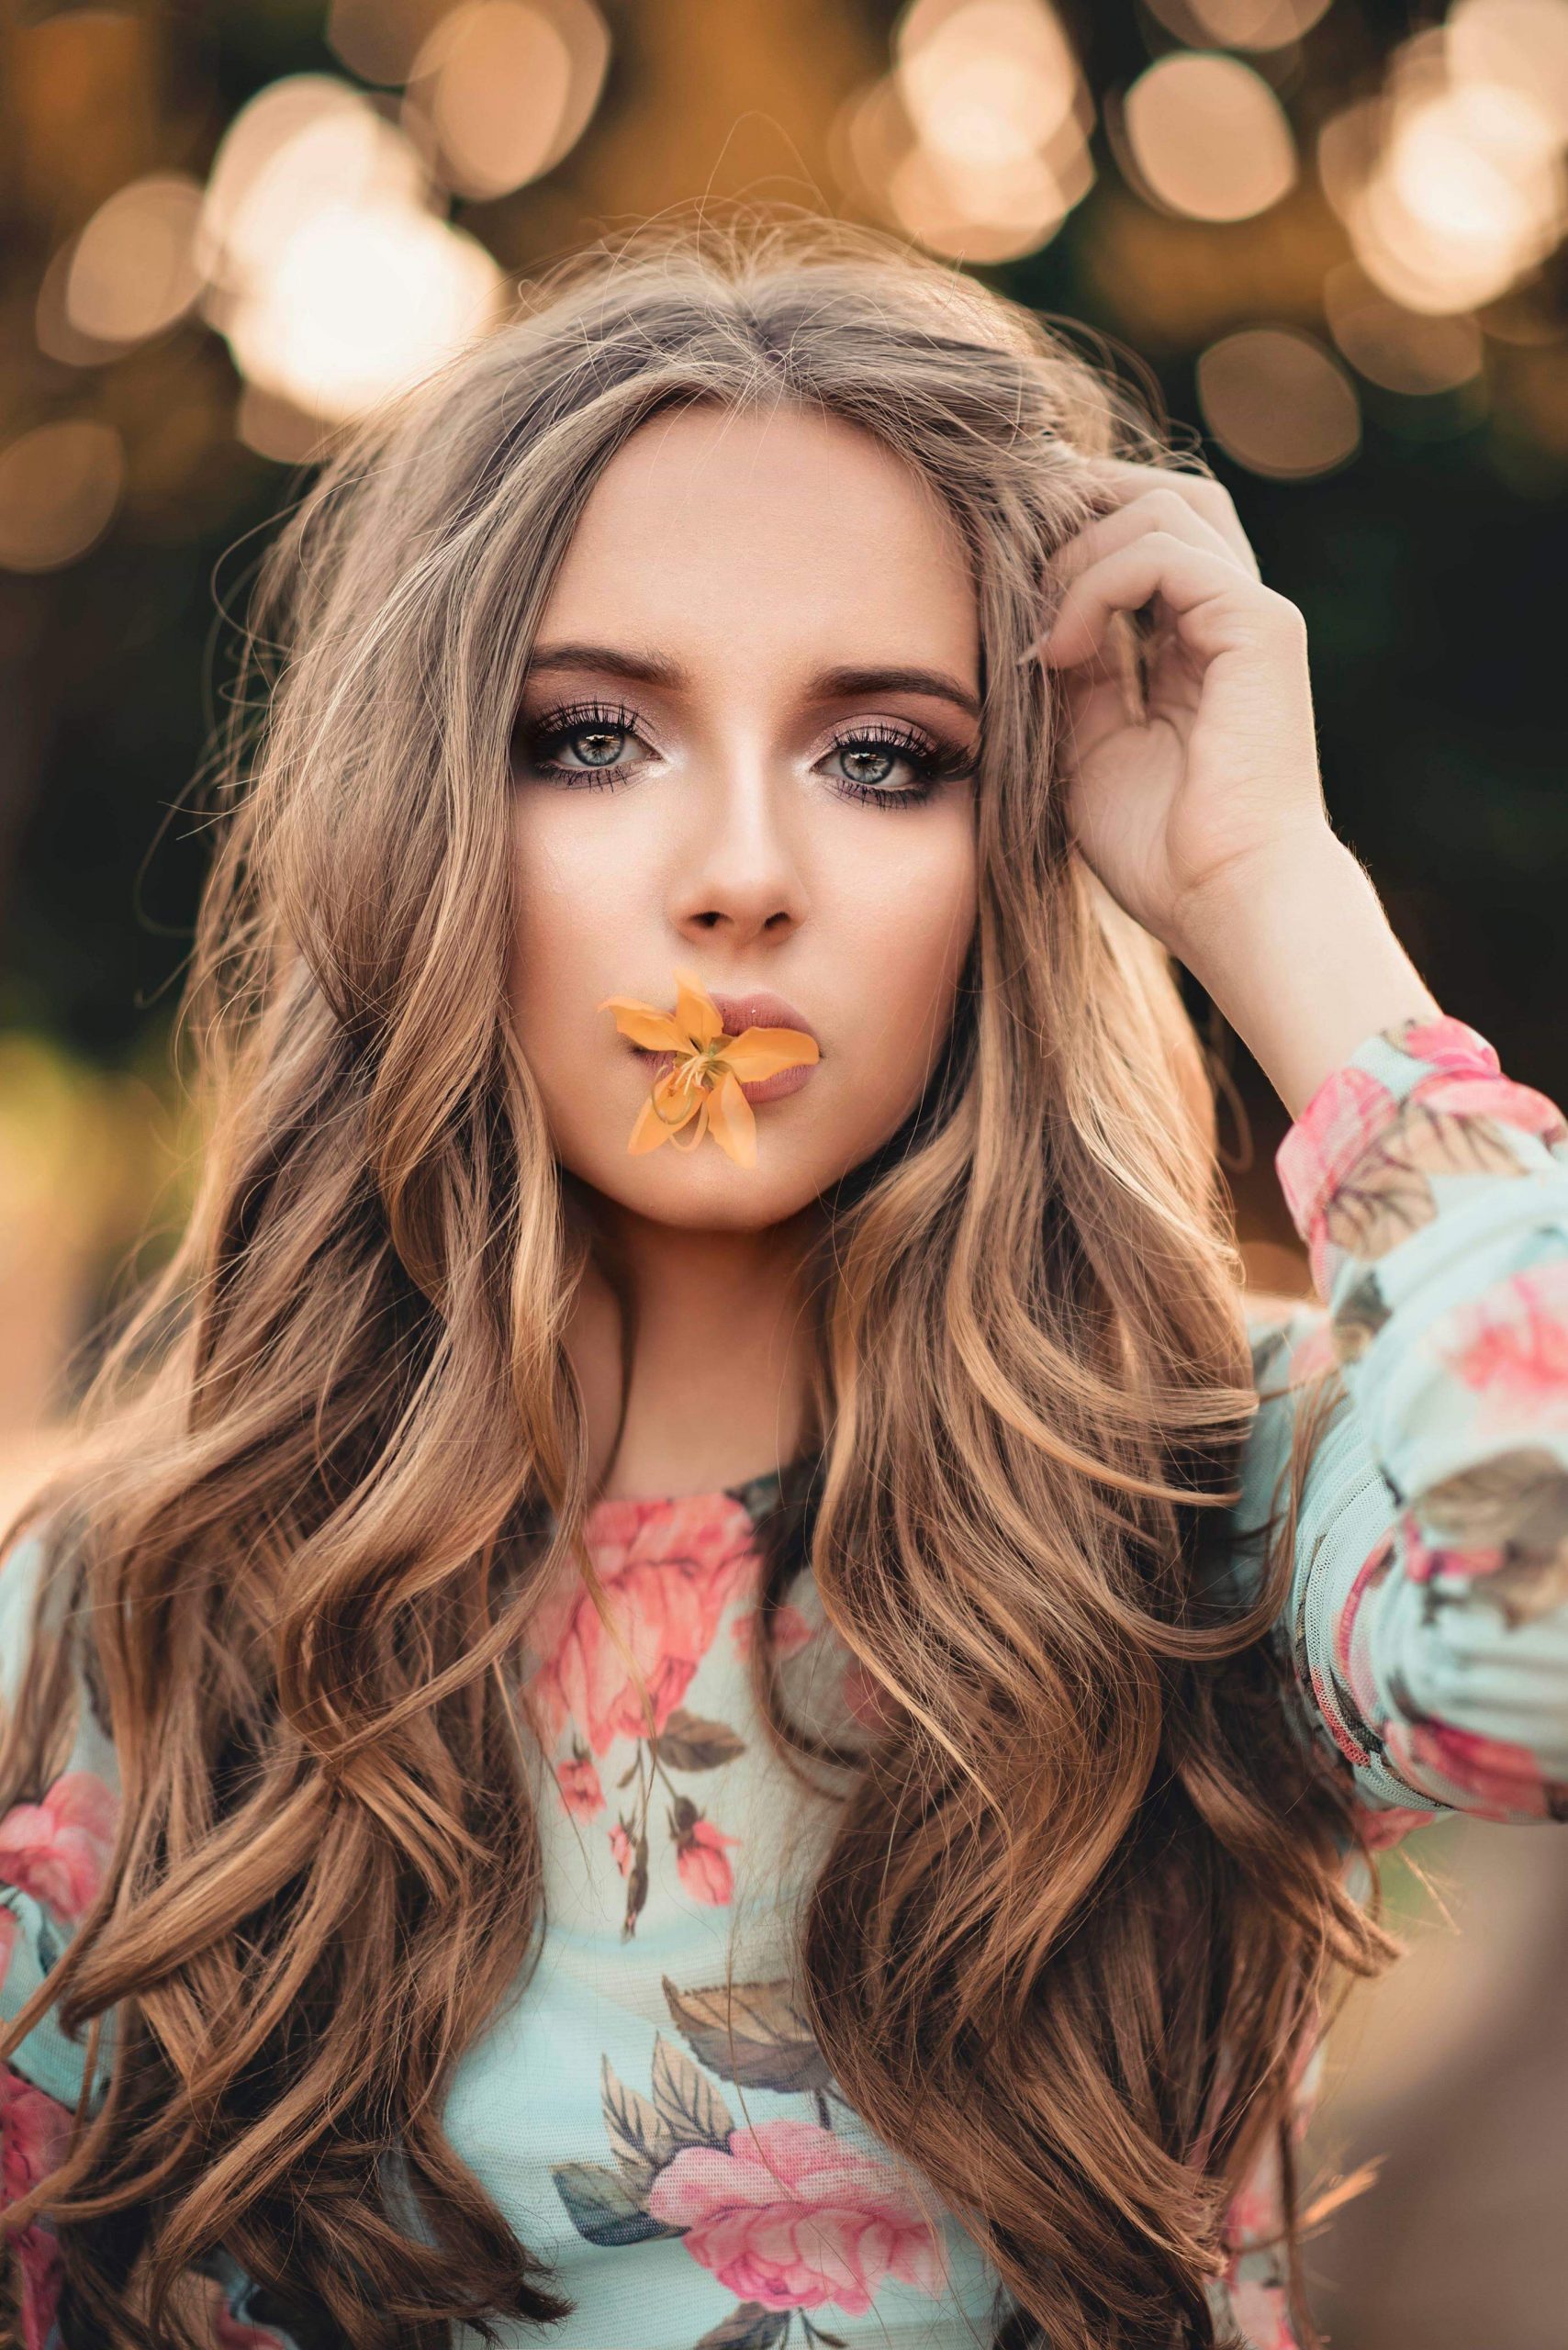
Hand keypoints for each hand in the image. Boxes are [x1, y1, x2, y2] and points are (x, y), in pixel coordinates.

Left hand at [1027, 458, 1336, 961]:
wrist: (1224, 901)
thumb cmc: (1161, 853)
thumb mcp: (1084, 748)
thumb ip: (1066, 676)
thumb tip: (1023, 616)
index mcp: (1196, 646)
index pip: (1138, 540)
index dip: (1068, 535)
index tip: (995, 568)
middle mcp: (1230, 618)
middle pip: (1162, 496)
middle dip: (1078, 504)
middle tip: (1004, 547)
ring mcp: (1251, 614)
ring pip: (1161, 506)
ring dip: (1075, 553)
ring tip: (1034, 630)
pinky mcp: (1259, 625)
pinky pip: (1163, 554)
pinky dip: (1095, 585)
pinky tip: (1057, 650)